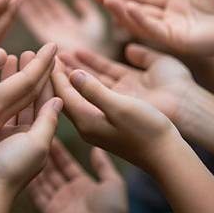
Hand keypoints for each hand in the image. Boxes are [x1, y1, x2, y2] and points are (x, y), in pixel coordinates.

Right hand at [0, 44, 57, 156]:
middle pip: (32, 90)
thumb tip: (3, 52)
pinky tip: (9, 71)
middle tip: (53, 49)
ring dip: (31, 76)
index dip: (43, 61)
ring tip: (32, 56)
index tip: (54, 43)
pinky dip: (15, 85)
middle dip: (44, 69)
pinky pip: (9, 101)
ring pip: (21, 97)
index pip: (30, 80)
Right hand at [0, 51, 61, 194]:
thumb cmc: (11, 171)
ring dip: (9, 77)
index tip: (48, 56)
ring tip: (9, 55)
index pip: (46, 99)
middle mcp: (22, 131)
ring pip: (8, 97)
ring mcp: (1, 131)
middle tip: (27, 50)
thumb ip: (48, 121)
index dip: (47, 77)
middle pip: (26, 95)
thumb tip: (60, 98)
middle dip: (28, 73)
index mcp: (38, 134)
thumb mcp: (37, 146)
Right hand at [19, 0, 107, 53]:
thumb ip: (86, 10)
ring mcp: (50, 34)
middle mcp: (57, 29)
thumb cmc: (97, 45)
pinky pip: (34, 23)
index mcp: (69, 25)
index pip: (55, 8)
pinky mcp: (44, 38)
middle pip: (43, 11)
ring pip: (37, 15)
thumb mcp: (94, 22)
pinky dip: (27, 13)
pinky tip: (20, 4)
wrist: (91, 59)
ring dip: (29, 3)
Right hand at [29, 139, 128, 212]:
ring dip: (37, 167)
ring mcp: (58, 202)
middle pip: (53, 171)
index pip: (66, 164)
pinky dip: (31, 184)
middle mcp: (68, 192)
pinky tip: (25, 170)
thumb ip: (103, 165)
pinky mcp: (49, 212)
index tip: (52, 135)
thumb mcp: (112, 182)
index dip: (59, 151)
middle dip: (45, 156)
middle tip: (36, 139)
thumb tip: (96, 147)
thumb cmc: (113, 210)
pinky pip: (37, 196)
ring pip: (43, 181)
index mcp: (82, 184)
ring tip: (29, 150)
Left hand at [52, 63, 178, 173]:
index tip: (46, 55)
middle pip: (64, 96)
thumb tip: (73, 74)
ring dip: (68, 79)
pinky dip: (81, 87)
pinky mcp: (106, 126)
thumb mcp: (120, 107)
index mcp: (86, 122)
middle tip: (47, 57)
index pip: (62, 93)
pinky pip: (86, 101)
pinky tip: (82, 79)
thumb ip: (94, 91)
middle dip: (56, 76)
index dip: (55, 73)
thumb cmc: (147, 131)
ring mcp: (96, 127)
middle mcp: (86, 126)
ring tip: (61, 62)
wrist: (167, 157)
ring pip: (75, 98)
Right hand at [95, 0, 213, 56]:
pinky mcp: (176, 40)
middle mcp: (170, 19)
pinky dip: (138, 19)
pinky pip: (152, 29)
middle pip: (137, 10)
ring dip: (121, 10)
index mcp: (176, 5)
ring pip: (140, 20)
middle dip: (117, 2)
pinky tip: (126, 8)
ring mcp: (172, 31)